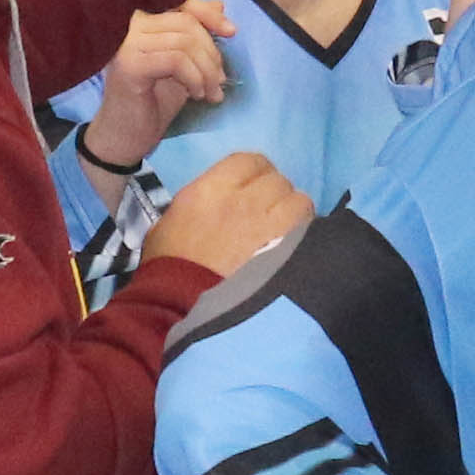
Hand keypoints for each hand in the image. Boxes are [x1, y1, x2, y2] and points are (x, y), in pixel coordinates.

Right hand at [79, 0, 235, 199]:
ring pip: (184, 42)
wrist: (125, 138)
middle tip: (220, 81)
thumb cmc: (152, 102)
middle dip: (211, 52)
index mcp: (140, 20)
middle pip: (186, 21)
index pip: (180, 1)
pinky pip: (177, 60)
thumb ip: (196, 35)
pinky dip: (195, 78)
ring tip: (211, 93)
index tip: (231, 32)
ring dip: (207, 71)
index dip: (209, 14)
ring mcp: (125, 43)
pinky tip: (196, 96)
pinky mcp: (129, 64)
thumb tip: (220, 4)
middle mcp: (128, 25)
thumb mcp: (184, 64)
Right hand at [145, 149, 310, 279]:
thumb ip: (196, 206)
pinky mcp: (288, 253)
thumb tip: (214, 206)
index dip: (256, 175)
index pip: (249, 161)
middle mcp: (244, 201)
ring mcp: (270, 226)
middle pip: (277, 181)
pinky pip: (309, 230)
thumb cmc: (166, 272)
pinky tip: (293, 252)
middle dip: (274, 196)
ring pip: (299, 201)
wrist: (182, 312)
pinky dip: (304, 237)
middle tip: (267, 218)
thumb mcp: (166, 228)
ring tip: (284, 234)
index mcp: (210, 190)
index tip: (254, 192)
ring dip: (294, 215)